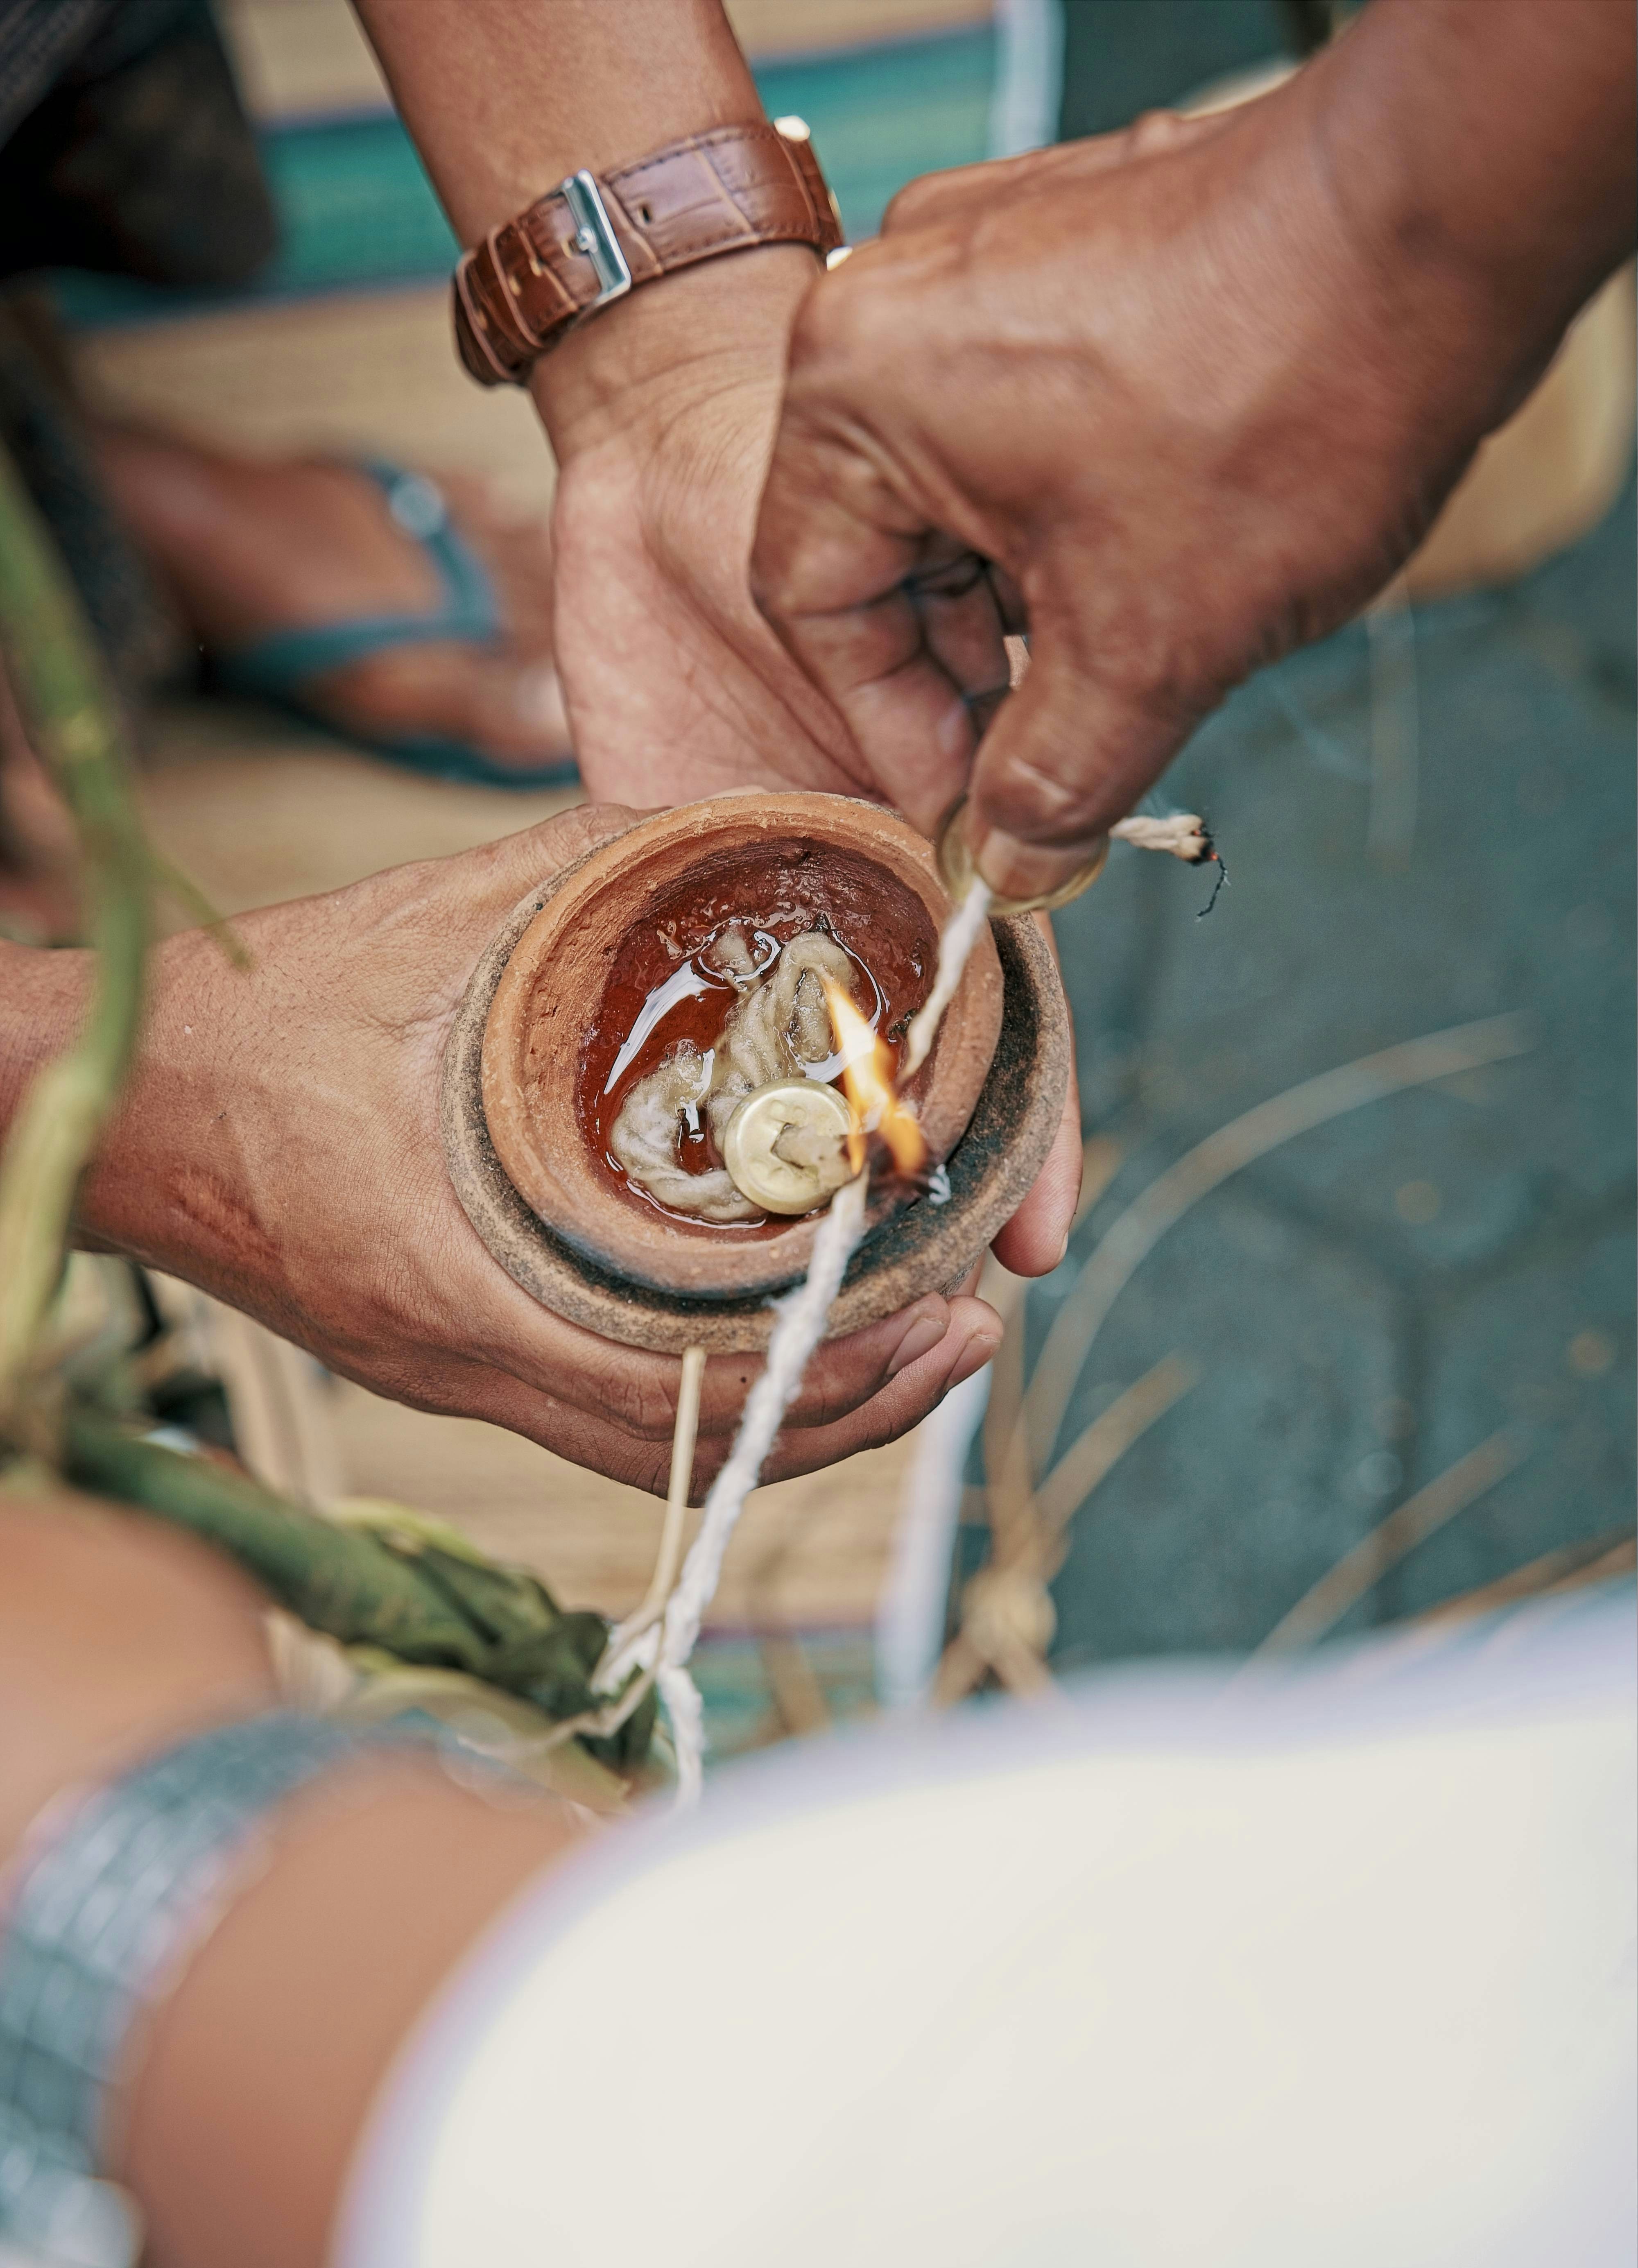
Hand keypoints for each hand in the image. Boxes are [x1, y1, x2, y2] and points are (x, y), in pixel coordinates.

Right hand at [77, 803, 1001, 1493]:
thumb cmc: (271, 1016)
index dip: (832, 1372)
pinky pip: (610, 1422)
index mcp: (474, 1281)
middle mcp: (473, 1360)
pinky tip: (781, 1345)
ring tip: (912, 1346)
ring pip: (665, 1450)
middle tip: (968, 1329)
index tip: (942, 1310)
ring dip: (798, 1411)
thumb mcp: (446, 925)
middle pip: (701, 1445)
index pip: (688, 1389)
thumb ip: (600, 878)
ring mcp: (459, 1378)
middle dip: (856, 1403)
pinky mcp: (450, 1364)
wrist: (126, 1104)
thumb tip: (752, 831)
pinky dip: (715, 1398)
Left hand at [536, 252, 1079, 1270]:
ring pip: (809, 1054)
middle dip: (946, 1180)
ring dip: (839, 1164)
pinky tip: (723, 1192)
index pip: (1001, 1005)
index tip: (1035, 1225)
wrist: (675, 450)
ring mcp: (759, 893)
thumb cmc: (817, 490)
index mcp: (938, 829)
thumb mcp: (912, 615)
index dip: (1024, 1120)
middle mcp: (859, 880)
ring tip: (855, 1292)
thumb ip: (942, 729)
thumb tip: (993, 826)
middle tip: (957, 1304)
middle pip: (916, 1061)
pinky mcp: (653, 880)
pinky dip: (711, 1093)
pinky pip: (681, 1000)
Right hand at [750, 2, 1634, 901]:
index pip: (817, 603)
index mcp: (859, 387)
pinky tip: (1152, 574)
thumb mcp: (1147, 647)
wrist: (1446, 220)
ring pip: (963, 486)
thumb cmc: (1279, 400)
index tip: (967, 810)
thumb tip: (1015, 861)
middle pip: (885, 542)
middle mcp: (901, 304)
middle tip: (1044, 761)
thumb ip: (1057, 778)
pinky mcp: (1077, 248)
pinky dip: (1073, 516)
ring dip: (1027, 598)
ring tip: (1114, 669)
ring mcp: (990, 261)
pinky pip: (1032, 417)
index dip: (894, 731)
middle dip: (970, 668)